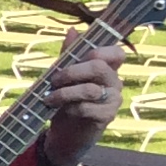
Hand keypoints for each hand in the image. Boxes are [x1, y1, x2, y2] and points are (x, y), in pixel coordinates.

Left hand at [39, 35, 127, 165]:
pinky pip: (87, 108)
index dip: (99, 50)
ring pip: (90, 89)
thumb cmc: (67, 101)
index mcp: (107, 69)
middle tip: (53, 79)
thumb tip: (72, 31)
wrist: (66, 135)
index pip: (116, 53)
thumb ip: (69, 55)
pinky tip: (62, 111)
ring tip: (49, 98)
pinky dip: (70, 108)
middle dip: (71, 71)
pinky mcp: (107, 117)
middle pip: (99, 67)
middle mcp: (114, 82)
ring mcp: (113, 100)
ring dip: (64, 93)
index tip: (76, 56)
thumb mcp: (64, 77)